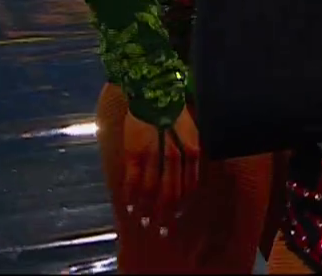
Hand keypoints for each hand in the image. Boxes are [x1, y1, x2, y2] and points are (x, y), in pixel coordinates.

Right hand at [121, 106, 201, 230]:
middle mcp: (175, 157)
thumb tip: (191, 176)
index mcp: (192, 151)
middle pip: (170, 193)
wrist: (153, 91)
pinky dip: (130, 196)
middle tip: (162, 230)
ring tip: (145, 222)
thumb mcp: (192, 131)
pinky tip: (129, 206)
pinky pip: (132, 181)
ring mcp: (153, 156)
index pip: (188, 186)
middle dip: (166, 214)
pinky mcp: (134, 154)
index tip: (178, 215)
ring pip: (150, 191)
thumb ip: (191, 154)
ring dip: (147, 209)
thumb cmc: (174, 110)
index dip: (182, 203)